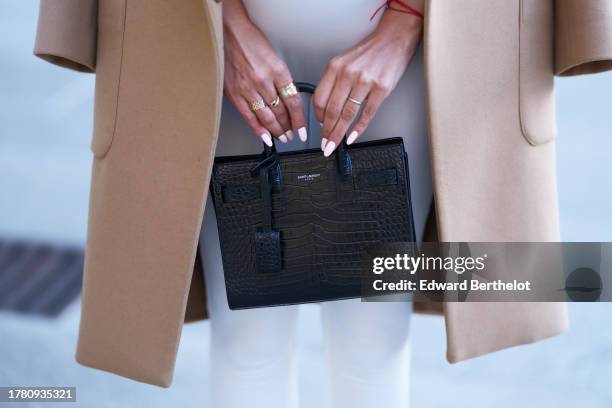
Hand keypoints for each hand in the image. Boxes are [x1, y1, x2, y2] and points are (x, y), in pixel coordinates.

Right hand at [222, 0, 306, 145]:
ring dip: (276, 130)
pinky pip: (248, 116)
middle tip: (292, 135)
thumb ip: (282, 79)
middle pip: (280, 112)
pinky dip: (258, 129)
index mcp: (277, 70)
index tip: (303, 130)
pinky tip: (265, 137)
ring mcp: (248, 88)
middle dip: (288, 127)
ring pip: (266, 117)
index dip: (299, 120)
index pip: (293, 101)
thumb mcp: (275, 58)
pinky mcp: (235, 92)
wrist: (230, 31)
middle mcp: (263, 81)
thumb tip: (289, 100)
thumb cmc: (252, 41)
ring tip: (282, 137)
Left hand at [313, 8, 422, 155]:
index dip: (318, 117)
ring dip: (339, 133)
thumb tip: (326, 108)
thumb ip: (334, 82)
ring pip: (347, 114)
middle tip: (325, 145)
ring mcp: (365, 81)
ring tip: (335, 144)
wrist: (394, 38)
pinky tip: (353, 136)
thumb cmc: (369, 52)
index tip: (319, 128)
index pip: (320, 98)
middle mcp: (348, 74)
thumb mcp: (344, 61)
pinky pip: (368, 113)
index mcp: (335, 67)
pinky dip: (359, 128)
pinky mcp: (382, 88)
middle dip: (326, 132)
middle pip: (332, 110)